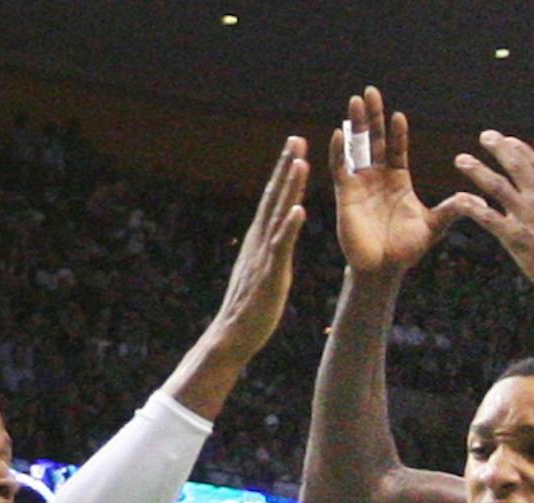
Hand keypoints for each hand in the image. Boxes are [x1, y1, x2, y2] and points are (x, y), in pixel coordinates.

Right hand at [204, 138, 310, 367]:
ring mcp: (264, 254)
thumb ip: (270, 248)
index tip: (294, 146)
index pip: (273, 198)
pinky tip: (299, 209)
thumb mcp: (264, 269)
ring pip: (278, 214)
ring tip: (301, 162)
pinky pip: (281, 246)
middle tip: (297, 137)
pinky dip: (289, 227)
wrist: (233, 335)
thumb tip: (278, 234)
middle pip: (274, 196)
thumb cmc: (251, 306)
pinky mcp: (270, 273)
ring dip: (290, 187)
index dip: (283, 171)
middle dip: (286, 166)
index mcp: (260, 237)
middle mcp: (259, 239)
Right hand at [329, 87, 463, 277]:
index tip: (399, 115)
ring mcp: (360, 183)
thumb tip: (476, 199)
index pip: (397, 148)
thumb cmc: (406, 250)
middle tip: (370, 91)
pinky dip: (339, 151)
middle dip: (373, 116)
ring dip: (355, 124)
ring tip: (355, 101)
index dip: (397, 132)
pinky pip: (340, 168)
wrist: (382, 270)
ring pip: (357, 147)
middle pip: (375, 139)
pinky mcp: (345, 194)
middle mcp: (378, 176)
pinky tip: (339, 133)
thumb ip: (451, 210)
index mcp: (398, 179)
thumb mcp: (433, 227)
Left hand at [452, 132, 533, 305]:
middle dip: (499, 148)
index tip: (510, 140)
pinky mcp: (516, 237)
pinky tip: (458, 198)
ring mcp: (528, 216)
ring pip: (497, 186)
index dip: (523, 150)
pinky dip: (472, 207)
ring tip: (461, 160)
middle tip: (485, 137)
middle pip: (516, 165)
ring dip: (477, 171)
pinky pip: (488, 219)